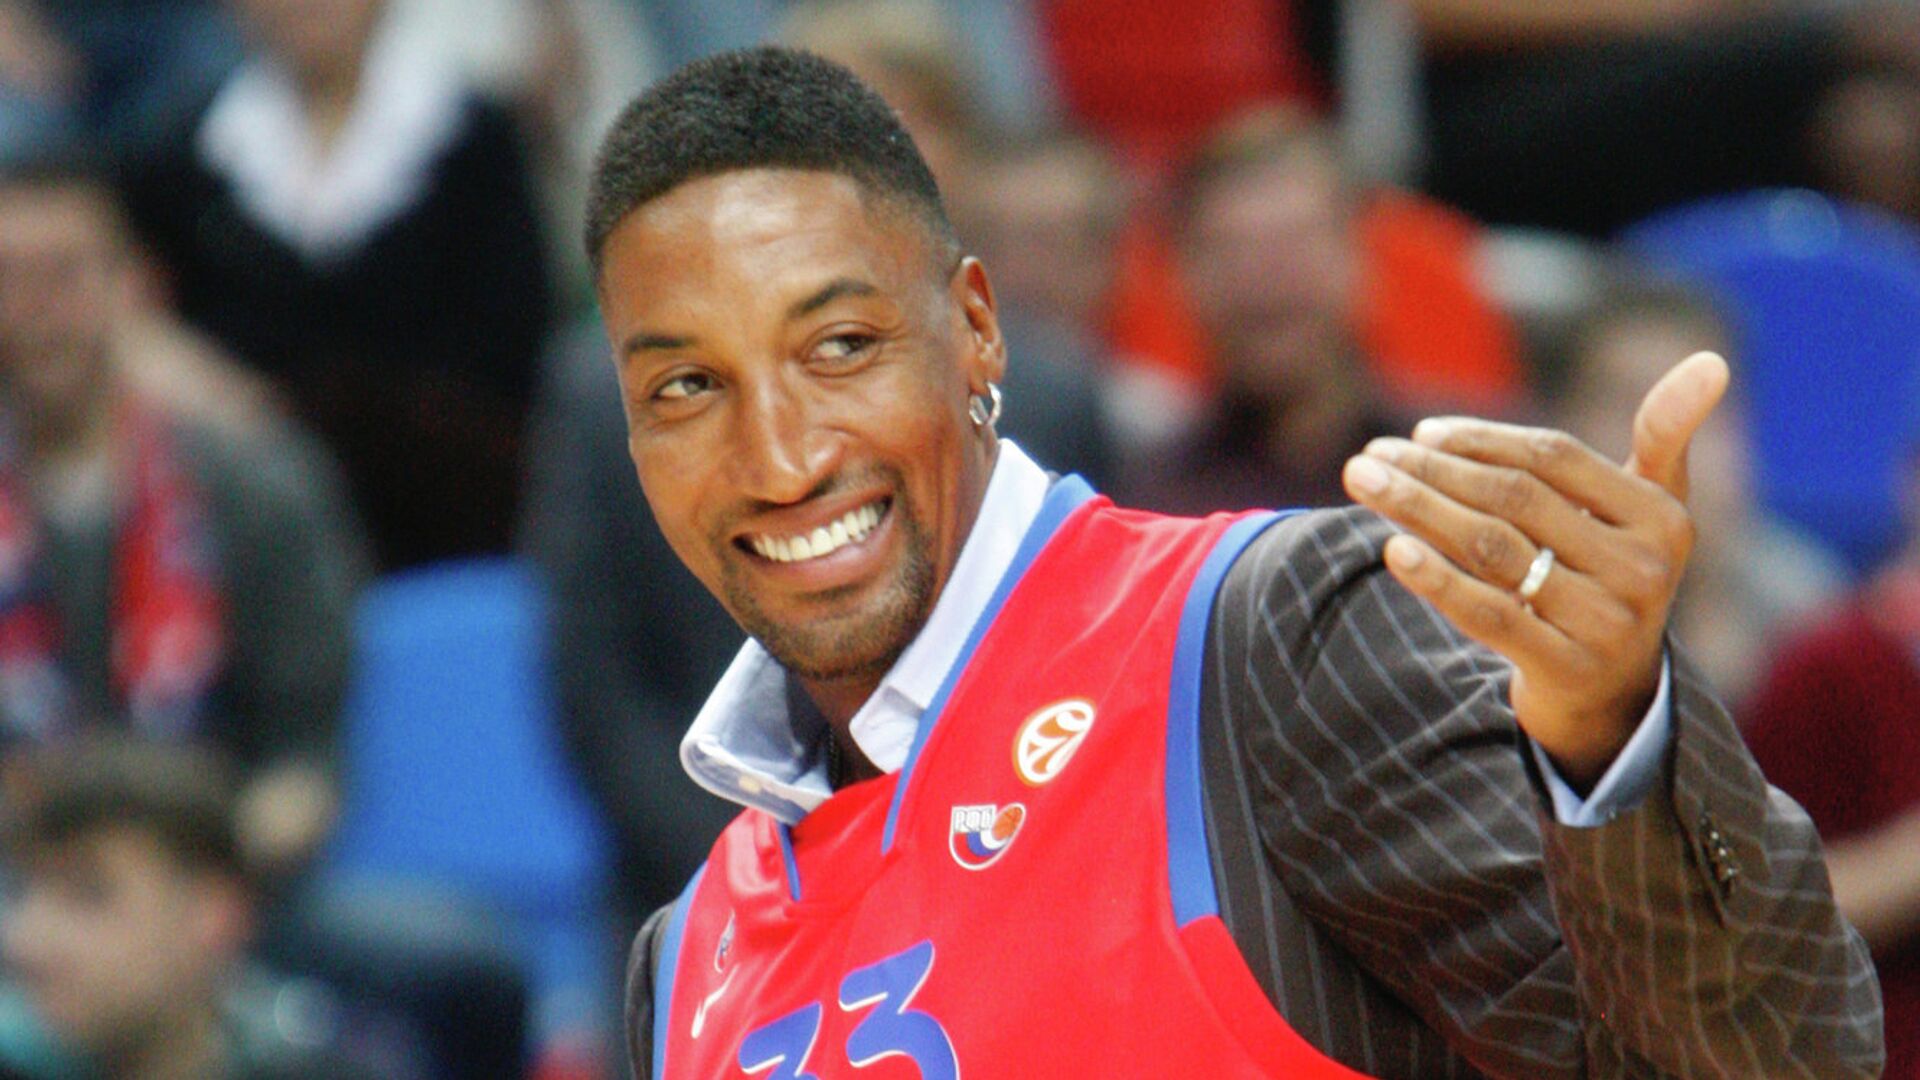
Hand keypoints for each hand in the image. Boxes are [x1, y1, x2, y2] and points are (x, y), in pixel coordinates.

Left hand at [1341, 353, 1729, 788]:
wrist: (1612, 694)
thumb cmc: (1615, 575)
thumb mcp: (1651, 508)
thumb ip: (1665, 434)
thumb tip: (1711, 359)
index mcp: (1663, 517)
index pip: (1554, 457)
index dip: (1481, 440)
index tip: (1420, 434)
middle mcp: (1644, 569)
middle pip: (1514, 499)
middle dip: (1433, 472)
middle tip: (1368, 457)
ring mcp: (1607, 623)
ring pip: (1492, 549)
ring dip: (1417, 509)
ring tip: (1362, 483)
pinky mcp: (1565, 669)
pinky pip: (1489, 614)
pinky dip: (1437, 579)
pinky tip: (1393, 548)